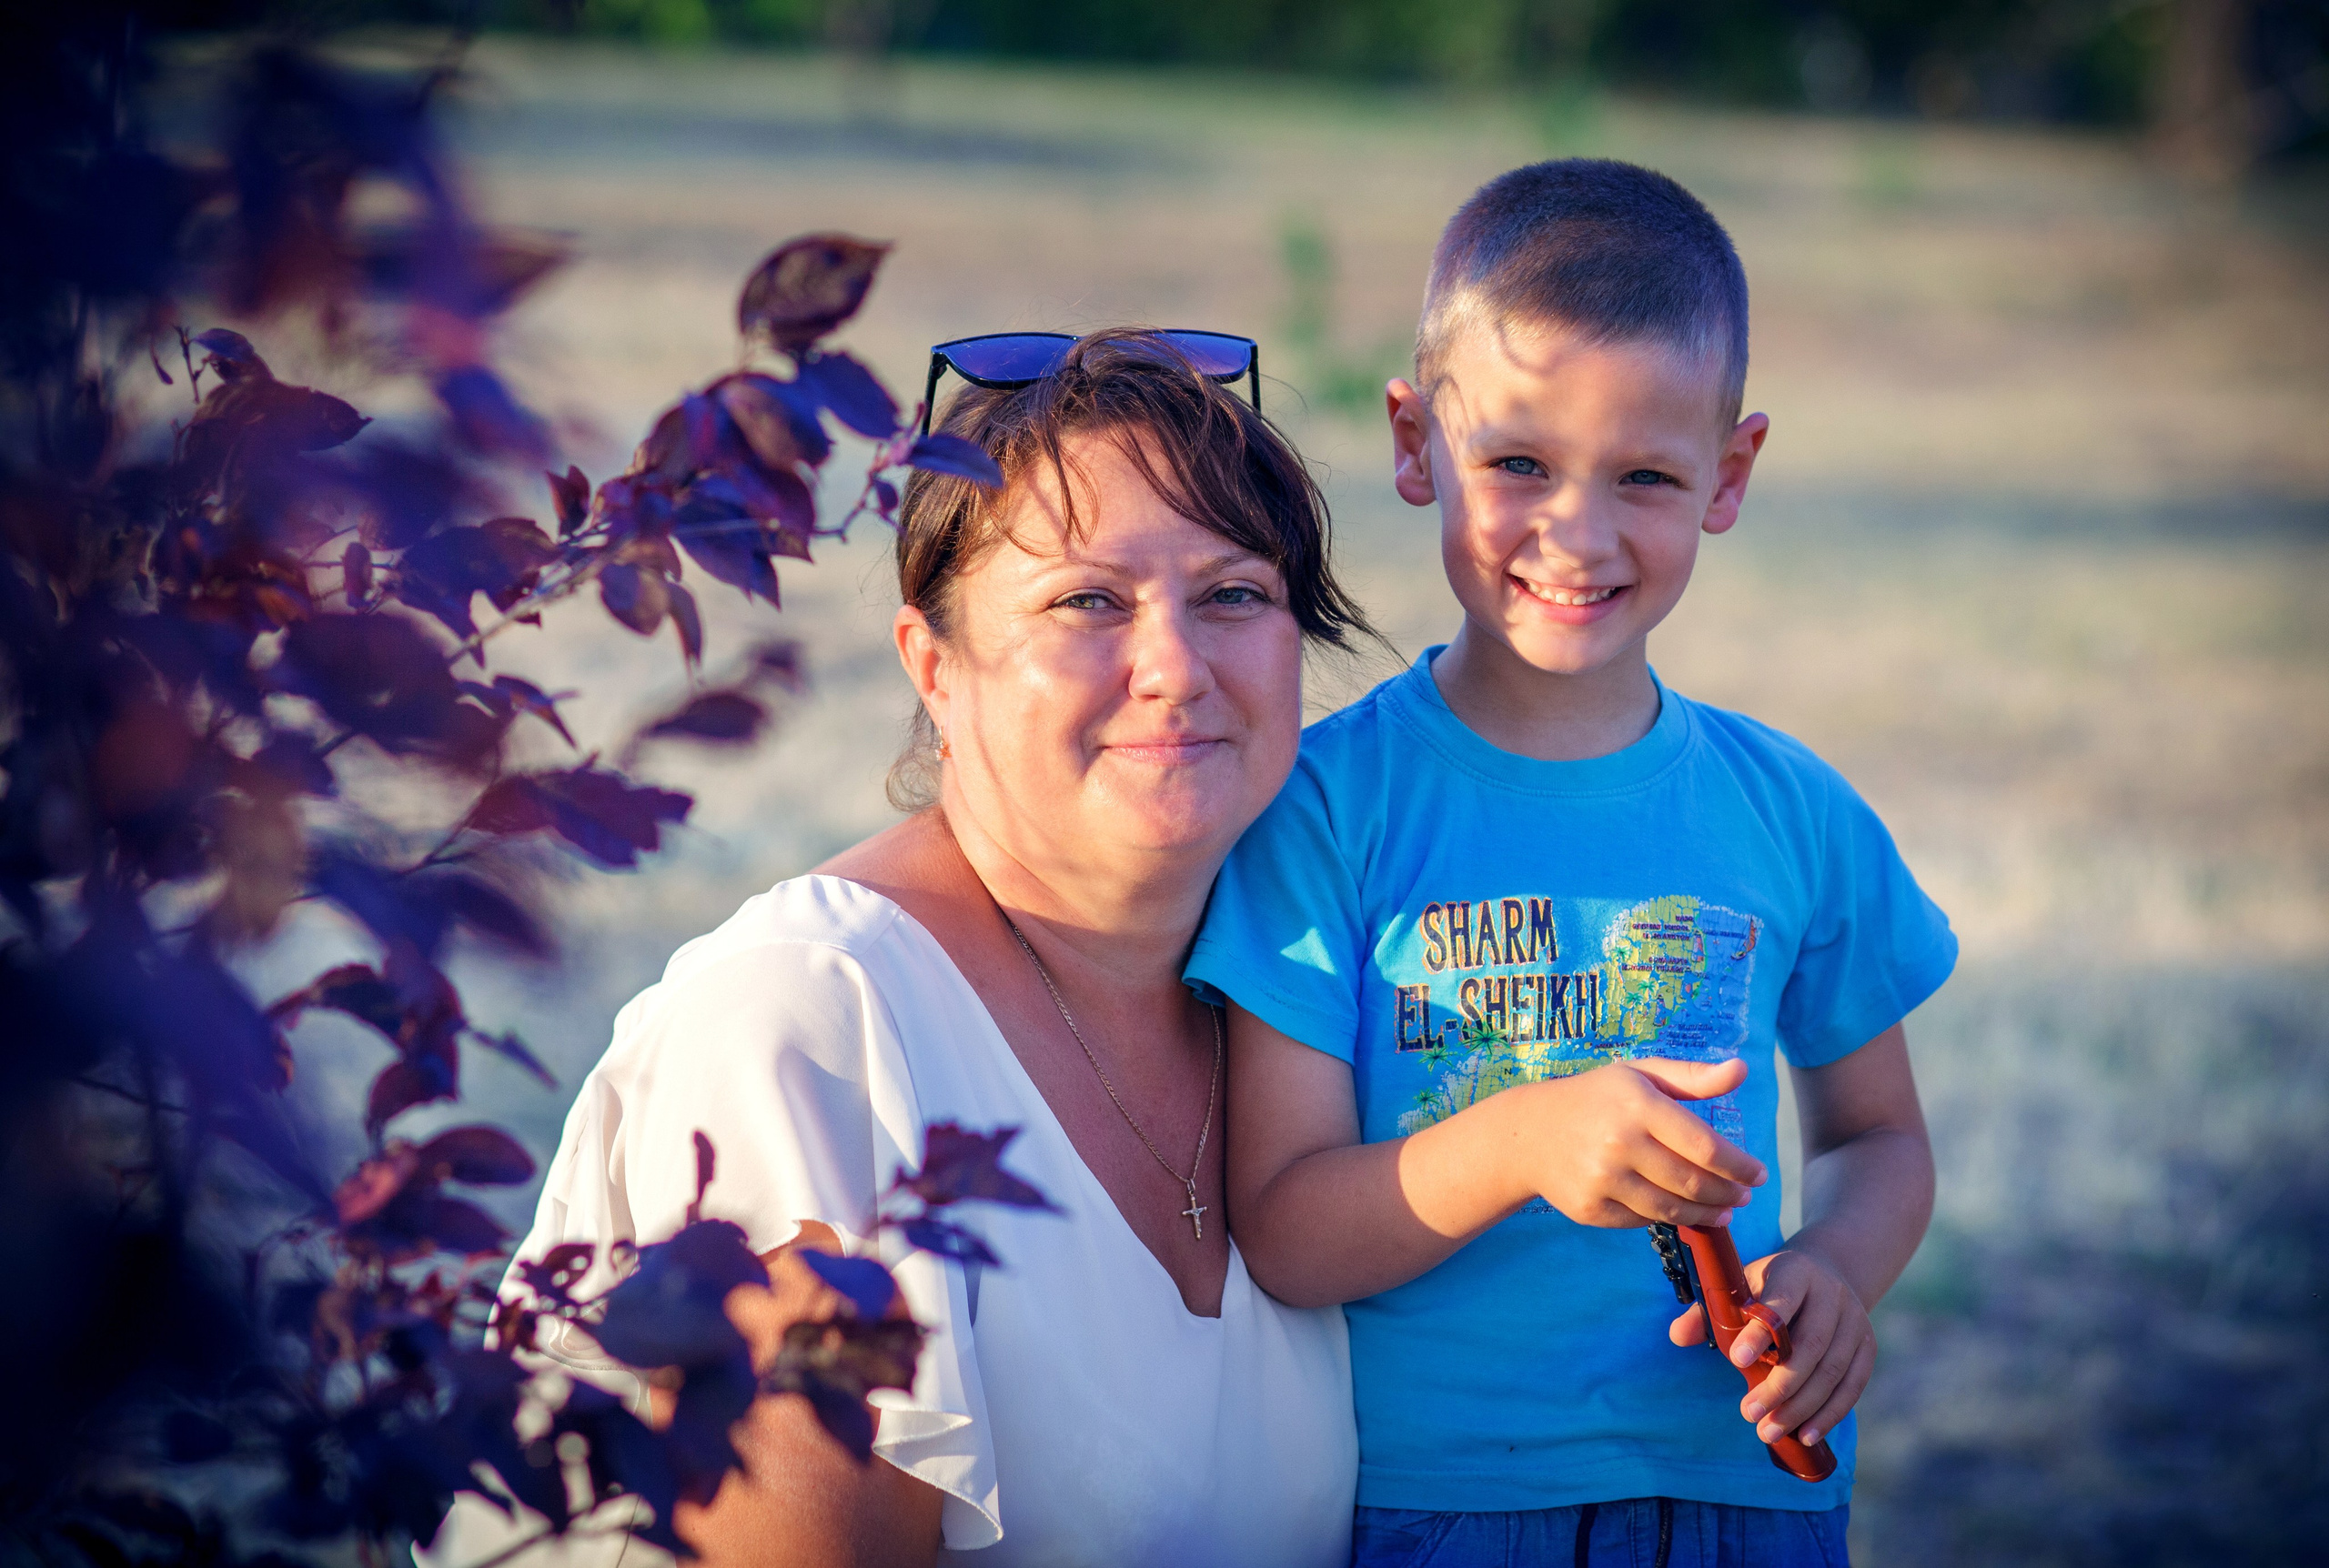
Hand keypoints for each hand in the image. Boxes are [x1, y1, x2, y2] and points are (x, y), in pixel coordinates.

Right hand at [1517, 1058, 1765, 1227]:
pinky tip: (1679, 1209)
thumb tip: (1741, 1069)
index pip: (1705, 1146)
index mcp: (1638, 1105)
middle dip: (1728, 1194)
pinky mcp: (1590, 1209)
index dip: (1739, 1166)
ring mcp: (1602, 1180)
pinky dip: (1666, 1217)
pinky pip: (1643, 1220)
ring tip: (1724, 1210)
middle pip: (1693, 1182)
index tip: (1759, 1174)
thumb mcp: (1640, 1075)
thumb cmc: (1596, 1098)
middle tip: (1744, 1196)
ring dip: (1707, 1213)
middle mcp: (1619, 1143)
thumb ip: (1692, 1077)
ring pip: (1672, 1209)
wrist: (1528, 1133)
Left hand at [1669, 1245, 1873, 1448]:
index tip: (1736, 1361)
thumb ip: (1710, 1310)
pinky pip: (1852, 1386)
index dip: (1760, 1333)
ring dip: (1801, 1408)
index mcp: (1796, 1272)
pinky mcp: (1867, 1346)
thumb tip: (1678, 1336)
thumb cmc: (1771, 1286)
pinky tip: (1806, 1435)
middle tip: (1749, 1414)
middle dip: (1779, 1386)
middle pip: (1810, 1346)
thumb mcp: (1742, 1284)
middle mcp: (1832, 1295)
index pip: (1781, 1302)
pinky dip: (1829, 1414)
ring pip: (1831, 1372)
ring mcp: (1855, 1321)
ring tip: (1769, 1431)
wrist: (1826, 1271)